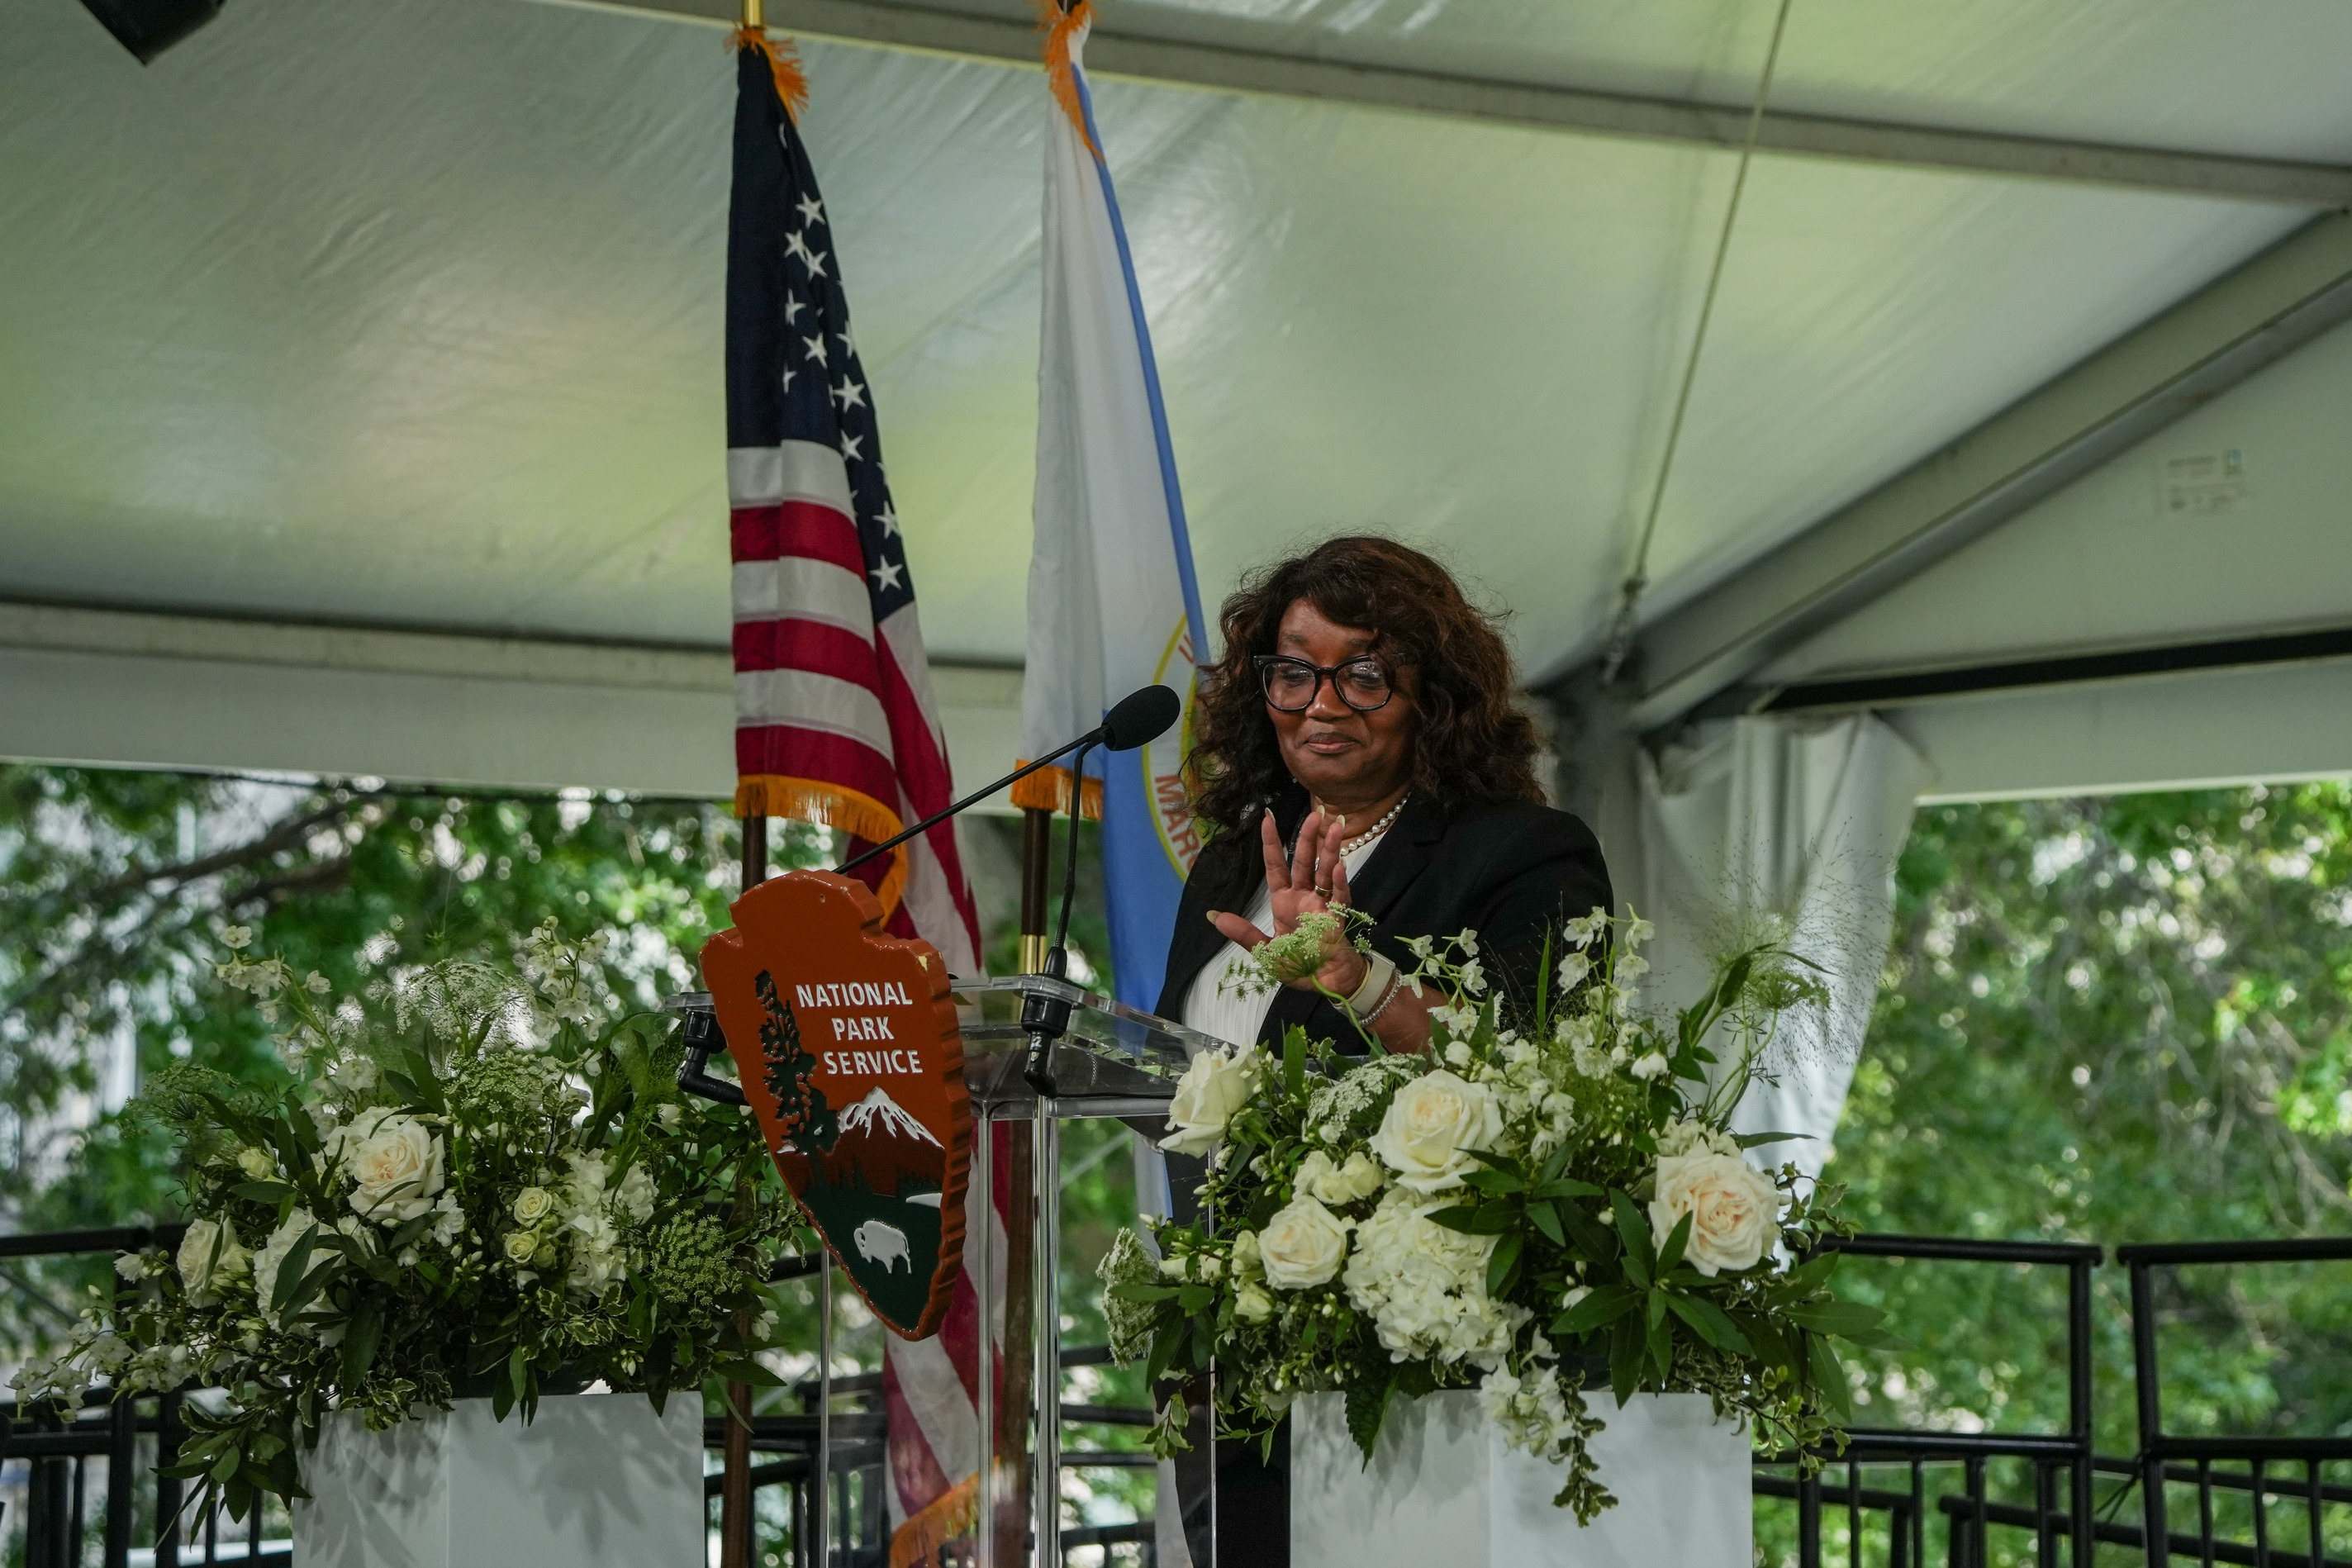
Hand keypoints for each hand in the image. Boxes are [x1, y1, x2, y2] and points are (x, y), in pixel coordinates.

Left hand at [1209, 811, 1369, 996]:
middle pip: (1304, 861)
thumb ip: (1243, 932)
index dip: (1272, 843)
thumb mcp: (1265, 951)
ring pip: (1325, 871)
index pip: (1276, 865)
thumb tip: (1211, 916)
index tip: (1267, 818)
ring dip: (1330, 850)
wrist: (1325, 984)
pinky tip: (1338, 867)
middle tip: (1316, 813)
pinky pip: (1339, 897)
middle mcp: (1303, 897)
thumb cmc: (1298, 965)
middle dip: (1308, 837)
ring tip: (1335, 827)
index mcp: (1284, 901)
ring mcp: (1322, 904)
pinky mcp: (1338, 918)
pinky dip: (1339, 882)